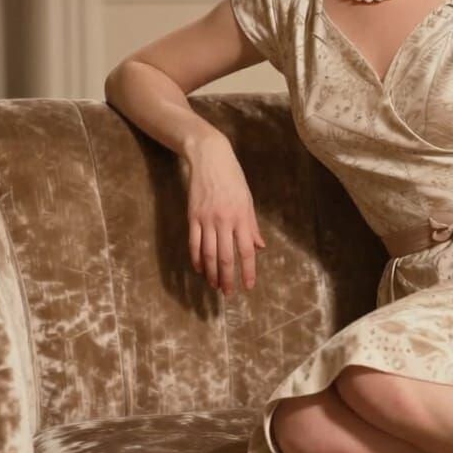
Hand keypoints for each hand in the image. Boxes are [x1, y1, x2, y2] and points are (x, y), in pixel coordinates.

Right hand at [183, 137, 265, 294]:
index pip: (246, 250)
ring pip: (207, 253)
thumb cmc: (233, 179)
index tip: (248, 286)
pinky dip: (196, 259)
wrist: (210, 159)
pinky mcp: (192, 217)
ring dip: (211, 272)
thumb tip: (259, 247)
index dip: (247, 270)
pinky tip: (200, 269)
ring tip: (215, 285)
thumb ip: (252, 226)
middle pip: (224, 256)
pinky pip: (193, 243)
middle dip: (228, 277)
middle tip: (229, 293)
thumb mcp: (248, 201)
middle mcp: (224, 220)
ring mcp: (206, 219)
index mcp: (241, 217)